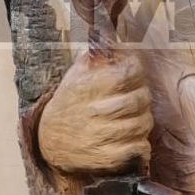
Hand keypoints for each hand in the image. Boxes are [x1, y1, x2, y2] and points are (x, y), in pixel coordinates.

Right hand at [37, 51, 152, 173]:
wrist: (49, 140)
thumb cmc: (70, 101)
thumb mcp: (76, 74)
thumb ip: (97, 56)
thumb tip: (117, 36)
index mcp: (87, 87)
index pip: (126, 74)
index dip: (137, 70)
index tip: (135, 71)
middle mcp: (93, 111)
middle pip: (138, 100)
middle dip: (143, 96)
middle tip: (139, 96)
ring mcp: (100, 136)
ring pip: (141, 124)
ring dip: (144, 119)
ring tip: (137, 116)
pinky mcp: (106, 157)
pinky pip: (138, 148)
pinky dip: (142, 144)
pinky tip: (135, 137)